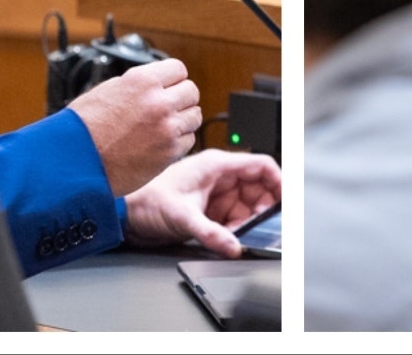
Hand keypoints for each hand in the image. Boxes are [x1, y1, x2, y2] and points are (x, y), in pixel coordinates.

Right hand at [66, 59, 200, 196]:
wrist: (77, 162)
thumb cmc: (85, 128)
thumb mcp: (108, 90)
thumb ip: (139, 85)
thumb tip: (157, 82)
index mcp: (143, 81)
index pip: (179, 69)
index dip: (173, 79)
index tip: (169, 86)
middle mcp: (159, 102)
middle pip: (191, 92)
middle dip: (181, 98)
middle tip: (168, 108)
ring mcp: (167, 128)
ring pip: (194, 116)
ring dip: (183, 120)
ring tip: (163, 126)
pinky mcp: (169, 152)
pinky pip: (188, 140)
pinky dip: (178, 141)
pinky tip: (160, 143)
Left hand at [123, 149, 281, 257]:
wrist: (124, 213)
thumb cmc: (145, 200)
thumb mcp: (182, 217)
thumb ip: (210, 233)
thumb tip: (233, 246)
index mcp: (216, 165)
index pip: (260, 165)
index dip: (279, 181)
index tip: (287, 201)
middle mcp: (219, 176)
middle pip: (259, 187)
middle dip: (265, 207)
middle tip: (264, 225)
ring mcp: (215, 193)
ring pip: (248, 205)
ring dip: (250, 221)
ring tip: (240, 234)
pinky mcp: (210, 210)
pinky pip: (235, 219)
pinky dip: (237, 230)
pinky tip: (229, 238)